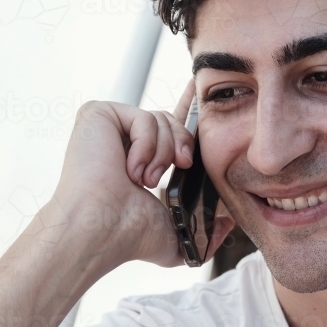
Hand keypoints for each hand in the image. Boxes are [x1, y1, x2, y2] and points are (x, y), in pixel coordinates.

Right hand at [50, 79, 233, 272]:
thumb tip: (227, 225)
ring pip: (161, 119)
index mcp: (141, 159)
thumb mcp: (176, 235)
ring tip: (142, 180)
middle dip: (182, 145)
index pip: (169, 128)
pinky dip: (146, 145)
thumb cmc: (130, 236)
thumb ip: (204, 232)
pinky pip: (145, 118)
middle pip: (172, 121)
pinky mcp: (98, 114)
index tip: (200, 89)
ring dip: (161, 154)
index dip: (187, 109)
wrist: (102, 229)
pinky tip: (130, 169)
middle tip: (177, 168)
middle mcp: (123, 140)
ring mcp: (109, 126)